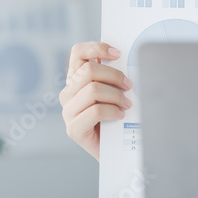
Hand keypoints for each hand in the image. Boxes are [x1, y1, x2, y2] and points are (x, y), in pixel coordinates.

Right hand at [59, 41, 131, 161]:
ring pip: (92, 90)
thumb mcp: (115, 90)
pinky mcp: (73, 128)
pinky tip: (121, 115)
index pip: (78, 52)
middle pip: (88, 70)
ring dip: (116, 95)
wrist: (116, 149)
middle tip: (129, 86)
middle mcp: (68, 93)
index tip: (118, 53)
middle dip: (114, 75)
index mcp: (76, 80)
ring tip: (127, 104)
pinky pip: (95, 111)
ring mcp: (68, 111)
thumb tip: (126, 60)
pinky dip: (112, 111)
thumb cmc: (117, 117)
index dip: (98, 48)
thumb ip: (113, 76)